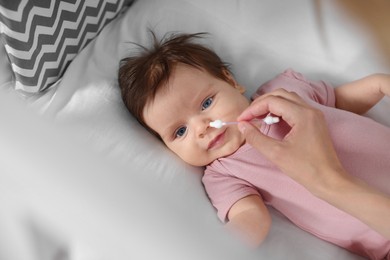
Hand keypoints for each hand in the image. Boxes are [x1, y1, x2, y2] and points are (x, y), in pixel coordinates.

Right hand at [237, 89, 389, 238]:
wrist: (329, 180)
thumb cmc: (305, 169)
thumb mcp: (276, 154)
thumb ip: (256, 138)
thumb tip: (242, 126)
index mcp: (302, 115)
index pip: (272, 101)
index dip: (253, 108)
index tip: (242, 120)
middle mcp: (310, 110)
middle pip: (280, 95)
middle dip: (261, 103)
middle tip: (248, 116)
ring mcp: (314, 115)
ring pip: (288, 99)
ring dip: (271, 105)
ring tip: (257, 118)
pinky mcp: (314, 122)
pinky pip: (294, 108)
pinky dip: (280, 111)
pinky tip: (272, 122)